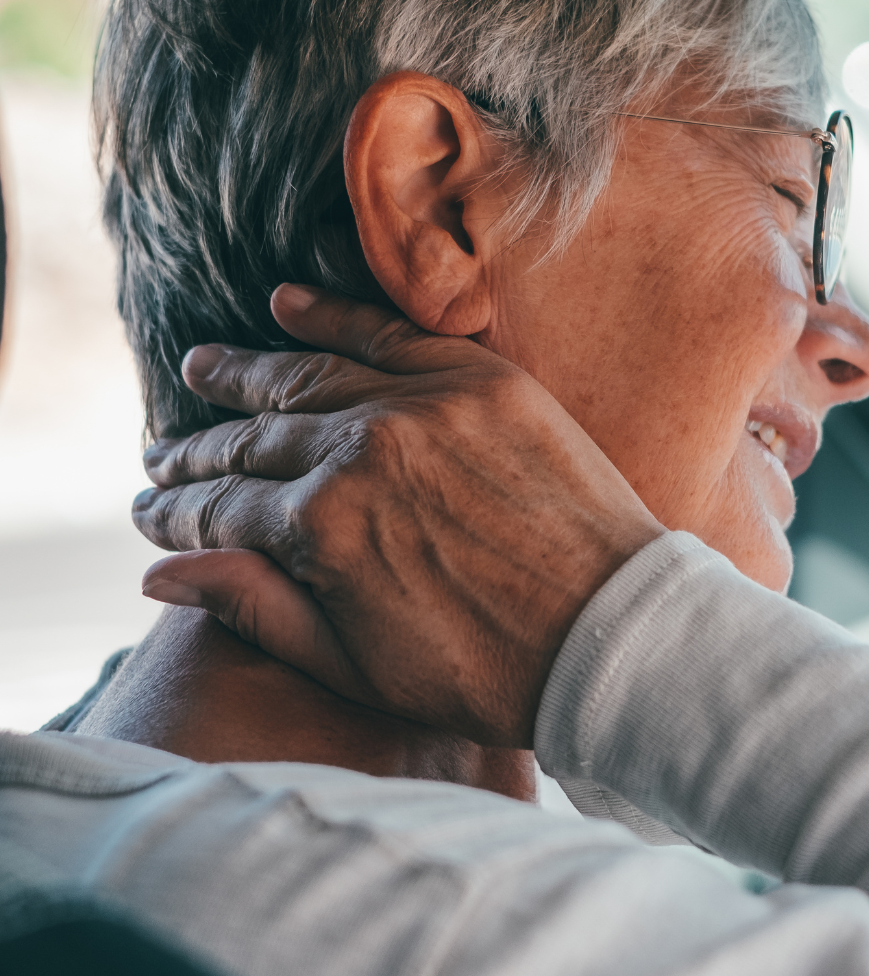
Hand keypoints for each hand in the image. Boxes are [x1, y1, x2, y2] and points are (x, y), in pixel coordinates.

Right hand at [134, 284, 664, 746]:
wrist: (613, 633)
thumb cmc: (487, 671)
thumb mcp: (356, 665)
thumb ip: (256, 610)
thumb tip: (158, 574)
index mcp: (319, 529)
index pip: (221, 509)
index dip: (176, 513)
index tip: (148, 511)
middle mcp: (360, 452)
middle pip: (254, 440)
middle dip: (198, 451)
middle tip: (160, 455)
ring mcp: (423, 407)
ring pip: (309, 378)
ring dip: (246, 374)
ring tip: (201, 369)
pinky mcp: (483, 381)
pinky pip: (391, 332)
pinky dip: (333, 315)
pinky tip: (285, 304)